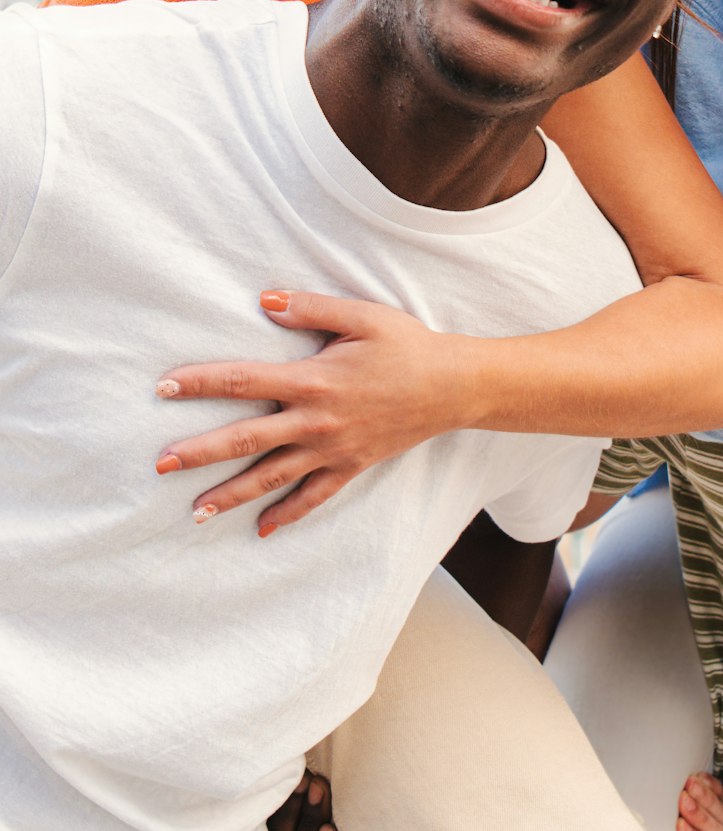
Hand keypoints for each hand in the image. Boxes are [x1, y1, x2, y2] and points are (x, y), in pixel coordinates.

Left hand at [155, 292, 471, 534]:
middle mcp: (316, 420)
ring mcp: (332, 449)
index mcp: (313, 379)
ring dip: (231, 494)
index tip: (164, 387)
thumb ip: (310, 308)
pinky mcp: (350, 466)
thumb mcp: (362, 316)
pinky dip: (286, 515)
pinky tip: (260, 530)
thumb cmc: (406, 345)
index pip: (243, 380)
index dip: (201, 383)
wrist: (453, 386)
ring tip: (195, 512)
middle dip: (200, 452)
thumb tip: (264, 300)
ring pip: (272, 476)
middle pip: (246, 439)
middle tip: (160, 464)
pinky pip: (313, 497)